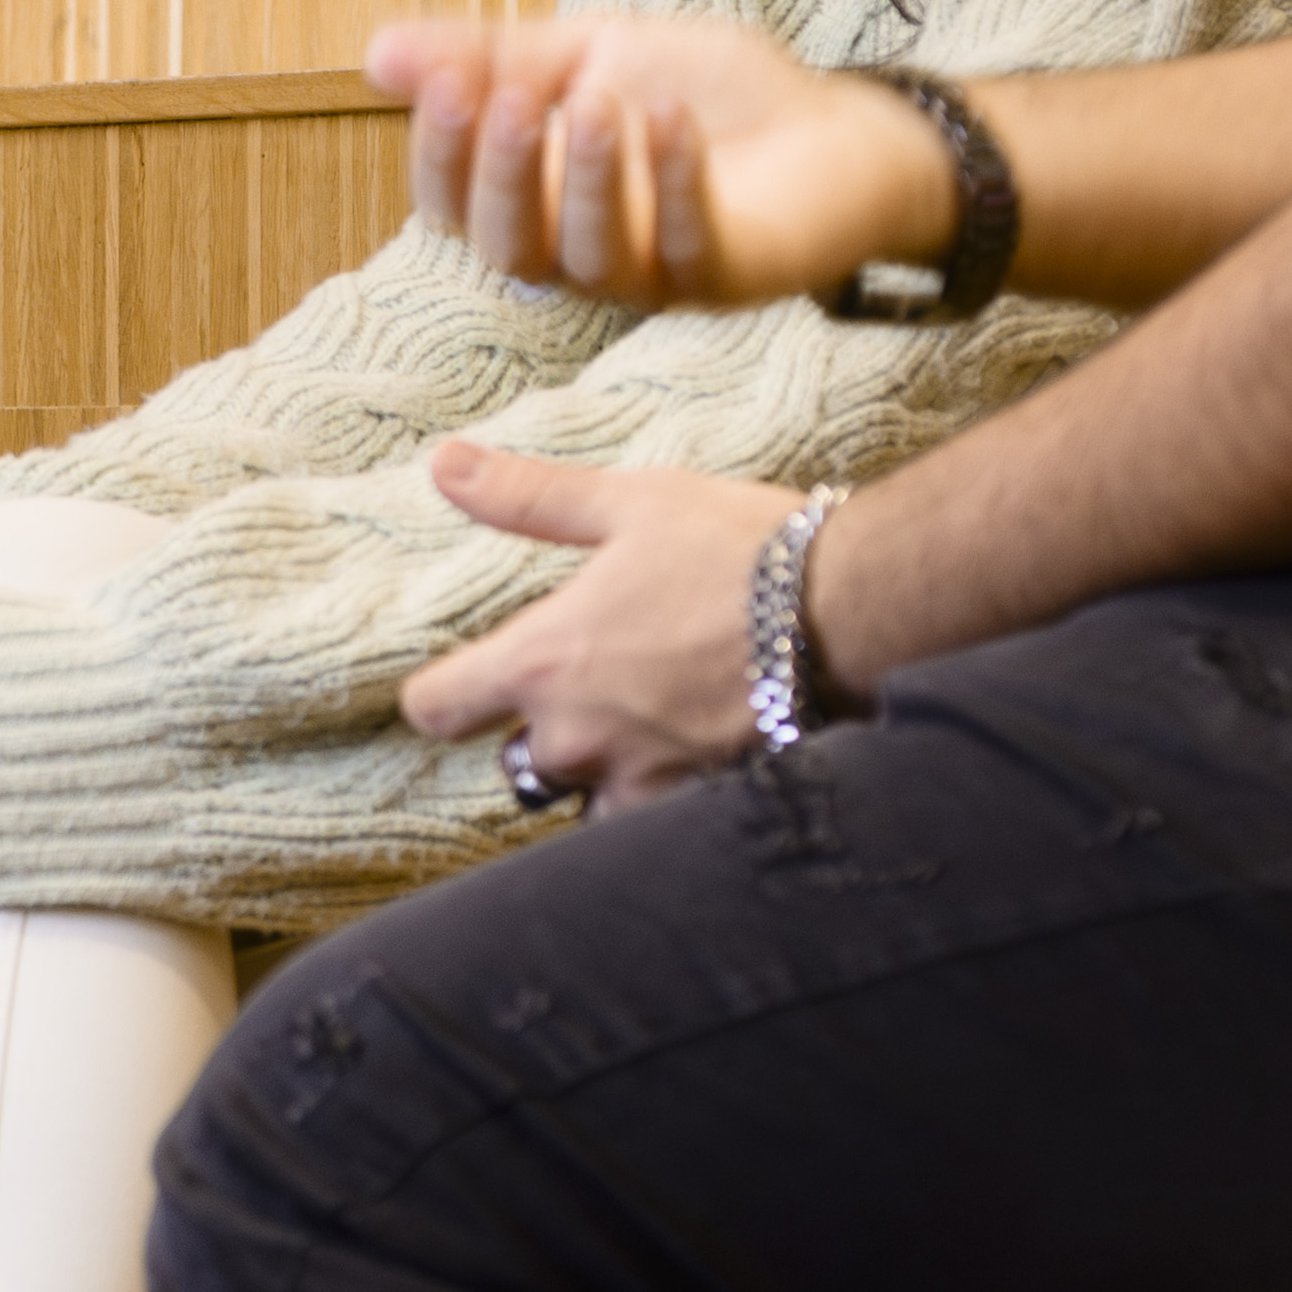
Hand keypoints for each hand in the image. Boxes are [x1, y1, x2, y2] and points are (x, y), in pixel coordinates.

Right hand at [369, 12, 956, 306]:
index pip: (453, 205)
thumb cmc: (702, 93)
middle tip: (512, 97)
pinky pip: (682, 245)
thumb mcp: (588, 50)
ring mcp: (648, 277)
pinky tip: (668, 117)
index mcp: (533, 206)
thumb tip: (376, 52)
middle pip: (507, 247)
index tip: (446, 79)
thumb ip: (493, 54)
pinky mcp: (720, 280)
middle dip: (501, 174)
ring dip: (585, 179)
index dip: (440, 151)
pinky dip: (671, 181)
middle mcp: (576, 257)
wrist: (831, 124)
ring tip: (595, 100)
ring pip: (585, 260)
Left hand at [390, 445, 802, 802]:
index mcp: (545, 661)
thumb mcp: (629, 503)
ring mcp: (641, 781)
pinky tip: (697, 757)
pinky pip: (655, 827)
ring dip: (602, 778)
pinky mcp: (700, 805)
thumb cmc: (740, 548)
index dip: (444, 696)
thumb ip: (527, 496)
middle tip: (600, 687)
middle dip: (545, 733)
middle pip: (516, 762)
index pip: (437, 709)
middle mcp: (580, 736)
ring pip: (585, 805)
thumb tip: (442, 464)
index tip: (469, 682)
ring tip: (649, 728)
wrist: (854, 606)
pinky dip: (663, 803)